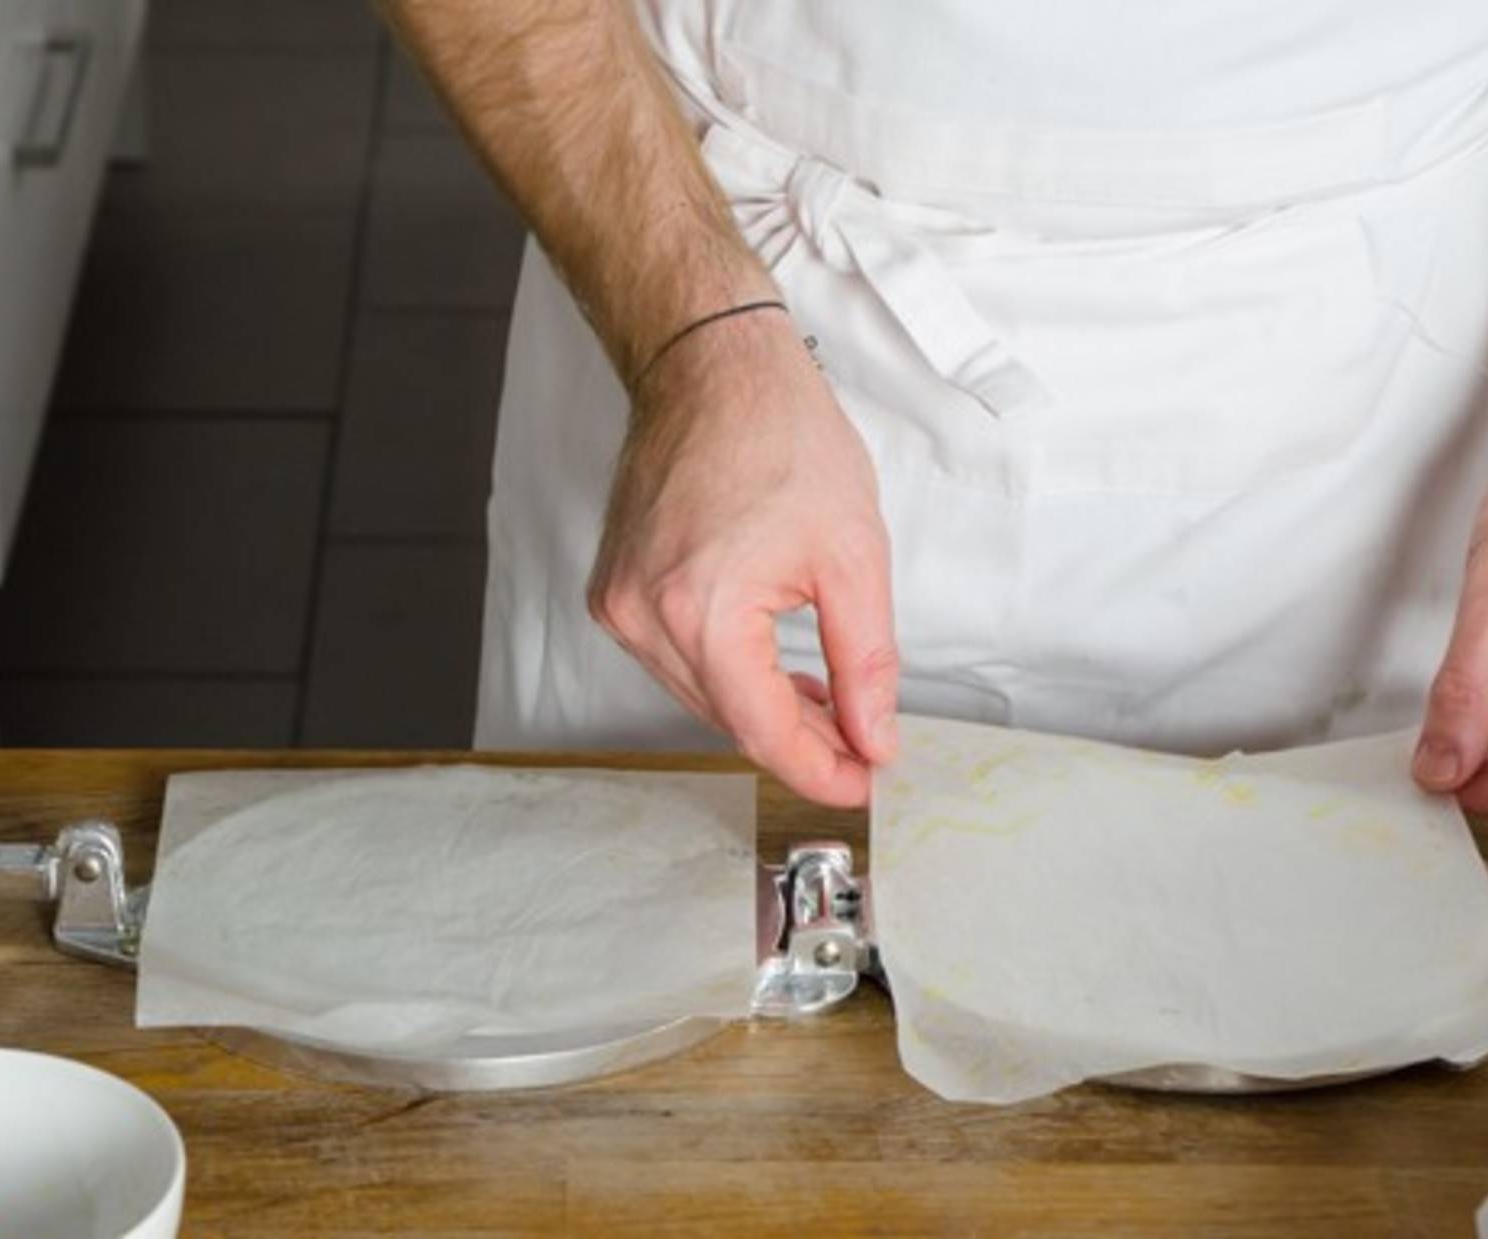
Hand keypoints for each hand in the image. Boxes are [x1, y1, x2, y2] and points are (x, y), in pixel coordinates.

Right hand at [587, 309, 898, 806]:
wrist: (711, 366)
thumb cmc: (779, 434)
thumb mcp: (854, 555)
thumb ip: (867, 662)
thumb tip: (874, 736)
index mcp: (700, 611)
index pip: (762, 730)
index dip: (820, 768)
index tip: (863, 783)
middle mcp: (642, 616)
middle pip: (729, 719)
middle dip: (801, 739)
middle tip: (862, 743)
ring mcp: (618, 604)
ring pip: (701, 695)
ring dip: (764, 707)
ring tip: (829, 701)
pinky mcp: (613, 590)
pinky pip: (676, 659)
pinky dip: (727, 672)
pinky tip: (775, 665)